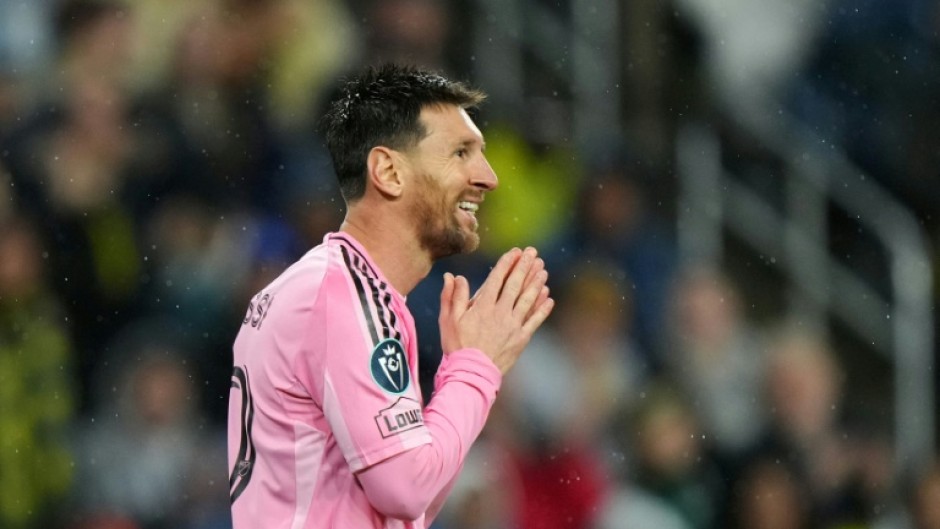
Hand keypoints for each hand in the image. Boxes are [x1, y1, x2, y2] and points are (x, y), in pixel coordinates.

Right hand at [439, 247, 554, 373]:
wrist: (471, 373)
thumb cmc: (456, 347)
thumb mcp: (448, 320)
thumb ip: (452, 297)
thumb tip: (452, 276)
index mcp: (482, 306)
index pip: (497, 279)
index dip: (507, 264)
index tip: (515, 252)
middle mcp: (500, 312)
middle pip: (515, 285)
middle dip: (525, 266)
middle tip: (533, 253)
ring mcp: (513, 326)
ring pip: (527, 299)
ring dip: (536, 283)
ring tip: (543, 269)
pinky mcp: (521, 339)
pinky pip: (534, 321)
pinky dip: (542, 309)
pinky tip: (549, 298)